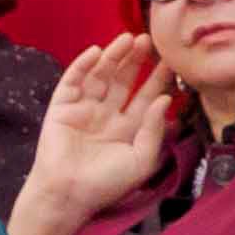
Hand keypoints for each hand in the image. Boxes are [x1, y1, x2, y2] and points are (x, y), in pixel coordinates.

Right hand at [27, 33, 179, 220]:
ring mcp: (83, 109)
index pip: (146, 97)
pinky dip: (82, 65)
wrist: (67, 195)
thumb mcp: (141, 159)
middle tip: (149, 40)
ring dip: (113, 57)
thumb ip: (154, 129)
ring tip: (128, 39)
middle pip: (124, 81)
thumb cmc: (106, 183)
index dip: (158, 78)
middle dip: (136, 61)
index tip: (172, 60)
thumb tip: (165, 98)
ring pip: (100, 76)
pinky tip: (96, 52)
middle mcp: (106, 115)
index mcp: (128, 128)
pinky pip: (73, 81)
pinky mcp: (61, 107)